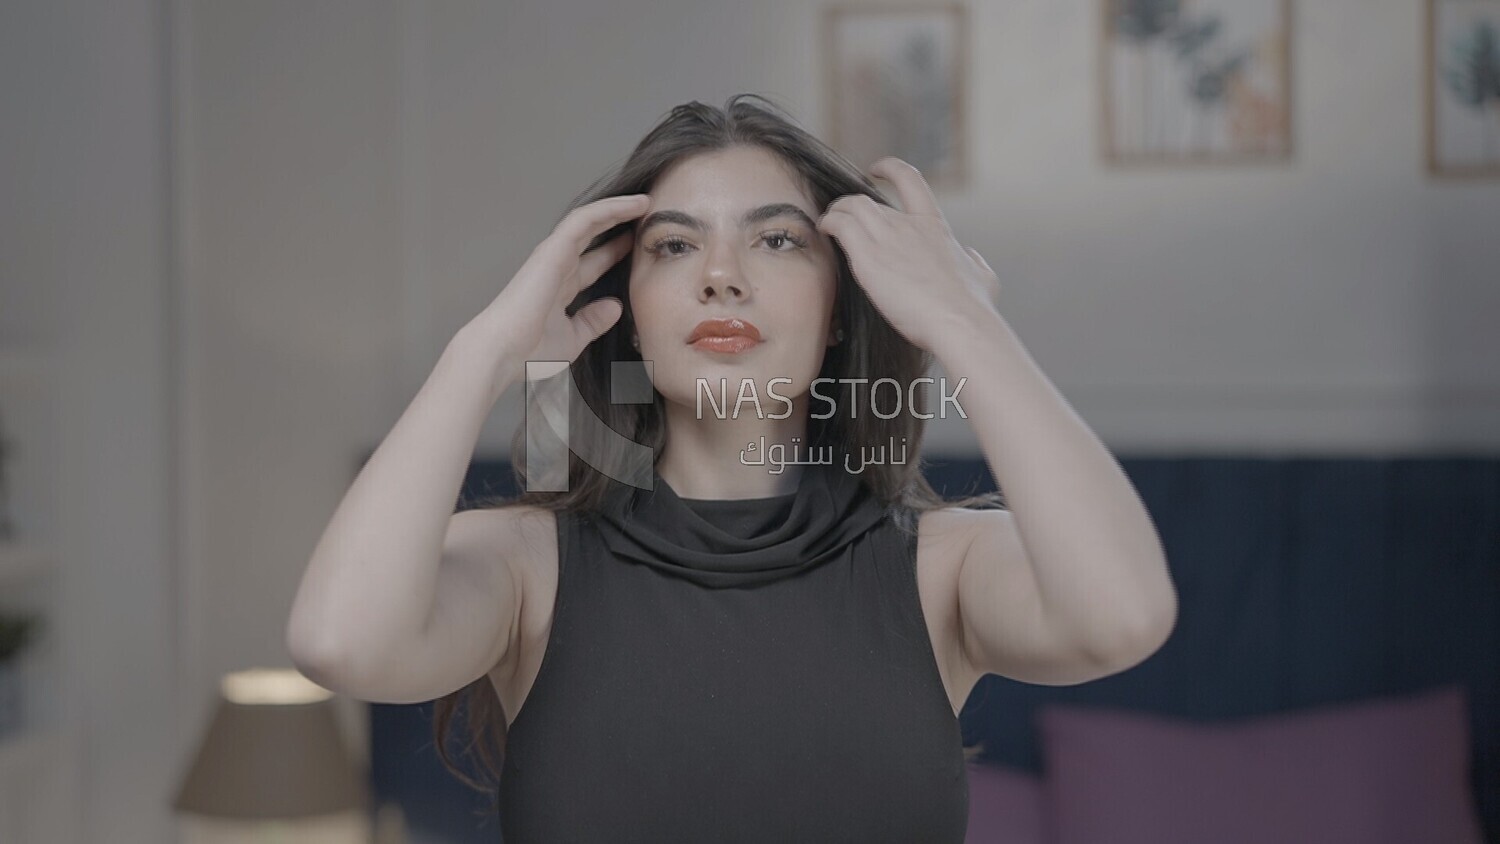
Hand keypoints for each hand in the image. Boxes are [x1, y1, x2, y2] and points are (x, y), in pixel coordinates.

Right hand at [463, 194, 648, 378]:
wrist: (503, 351)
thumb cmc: (529, 351)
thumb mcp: (573, 338)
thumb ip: (593, 321)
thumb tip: (615, 306)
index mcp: (561, 288)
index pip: (594, 264)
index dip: (615, 254)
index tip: (640, 247)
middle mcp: (558, 267)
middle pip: (593, 240)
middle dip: (619, 227)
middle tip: (646, 218)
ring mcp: (554, 255)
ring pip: (589, 221)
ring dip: (617, 210)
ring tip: (645, 202)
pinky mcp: (554, 248)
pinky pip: (585, 220)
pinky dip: (610, 209)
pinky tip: (633, 204)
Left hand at [815, 157, 1000, 352]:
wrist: (960, 322)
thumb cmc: (972, 305)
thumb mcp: (982, 275)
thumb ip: (973, 261)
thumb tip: (970, 256)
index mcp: (934, 225)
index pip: (910, 179)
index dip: (890, 168)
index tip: (875, 169)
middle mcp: (908, 225)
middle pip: (867, 200)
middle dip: (849, 205)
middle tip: (841, 216)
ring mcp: (888, 239)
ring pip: (850, 207)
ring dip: (835, 213)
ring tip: (828, 224)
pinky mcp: (869, 259)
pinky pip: (840, 227)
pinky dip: (828, 224)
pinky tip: (824, 232)